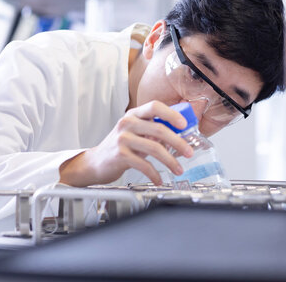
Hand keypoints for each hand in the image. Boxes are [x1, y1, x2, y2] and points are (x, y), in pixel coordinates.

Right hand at [59, 101, 192, 186]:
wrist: (95, 162)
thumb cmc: (120, 147)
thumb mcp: (136, 133)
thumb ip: (154, 131)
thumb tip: (179, 135)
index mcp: (133, 115)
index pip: (155, 106)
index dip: (171, 114)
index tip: (184, 124)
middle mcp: (127, 123)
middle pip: (159, 129)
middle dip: (178, 142)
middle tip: (189, 152)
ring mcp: (122, 139)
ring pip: (154, 148)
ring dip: (170, 161)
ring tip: (179, 169)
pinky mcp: (119, 155)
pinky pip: (144, 165)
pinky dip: (155, 174)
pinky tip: (159, 179)